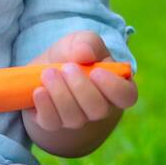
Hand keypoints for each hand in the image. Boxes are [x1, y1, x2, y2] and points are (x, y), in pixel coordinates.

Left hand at [22, 30, 137, 131]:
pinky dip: (45, 106)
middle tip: (67, 67)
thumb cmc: (72, 54)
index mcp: (115, 86)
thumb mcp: (82, 41)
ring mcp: (76, 119)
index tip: (96, 72)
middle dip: (81, 88)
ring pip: (74, 118)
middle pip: (98, 110)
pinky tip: (39, 91)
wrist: (46, 67)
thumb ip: (87, 43)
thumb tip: (84, 54)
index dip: (113, 88)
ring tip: (48, 73)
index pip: (126, 96)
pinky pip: (51, 123)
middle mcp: (99, 108)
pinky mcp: (52, 122)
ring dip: (60, 94)